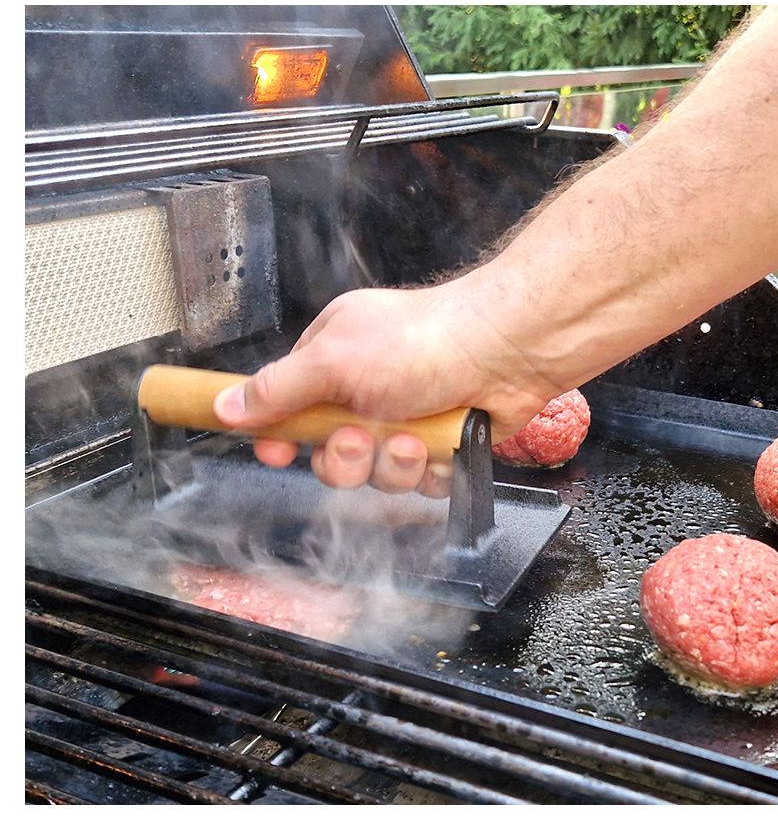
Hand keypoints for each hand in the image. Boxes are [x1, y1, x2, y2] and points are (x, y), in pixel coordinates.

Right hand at [212, 279, 556, 494]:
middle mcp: (367, 388)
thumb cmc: (426, 339)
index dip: (280, 436)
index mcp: (334, 356)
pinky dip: (427, 470)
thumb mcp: (333, 360)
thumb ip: (277, 388)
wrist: (506, 353)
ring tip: (413, 435)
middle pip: (330, 452)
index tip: (278, 450)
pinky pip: (416, 482)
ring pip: (374, 473)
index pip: (287, 405)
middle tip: (361, 437)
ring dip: (391, 463)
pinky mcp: (439, 443)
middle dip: (345, 456)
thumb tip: (227, 405)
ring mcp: (404, 417)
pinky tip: (439, 445)